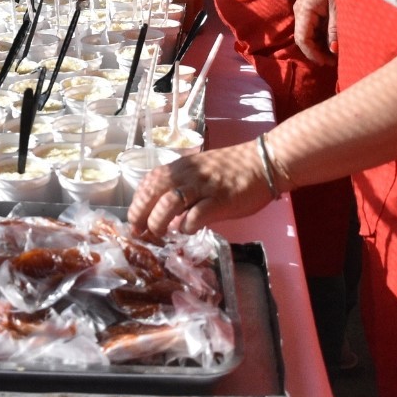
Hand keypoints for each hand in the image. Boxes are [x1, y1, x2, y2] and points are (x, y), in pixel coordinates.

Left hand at [128, 143, 274, 236]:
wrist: (262, 163)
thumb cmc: (231, 170)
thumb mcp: (199, 173)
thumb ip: (182, 189)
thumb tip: (165, 214)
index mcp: (180, 167)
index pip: (149, 182)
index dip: (137, 203)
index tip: (134, 220)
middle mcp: (187, 175)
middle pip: (152, 193)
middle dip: (140, 214)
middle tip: (140, 231)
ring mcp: (203, 187)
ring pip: (168, 204)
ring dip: (159, 222)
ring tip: (161, 233)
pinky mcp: (219, 200)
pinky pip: (195, 216)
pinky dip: (186, 227)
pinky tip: (188, 231)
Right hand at [294, 0, 336, 64]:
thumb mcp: (340, 7)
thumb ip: (335, 30)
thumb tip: (333, 51)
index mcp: (304, 9)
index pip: (302, 39)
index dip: (314, 54)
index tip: (329, 63)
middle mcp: (300, 9)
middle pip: (304, 38)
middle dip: (317, 51)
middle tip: (333, 61)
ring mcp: (305, 8)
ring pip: (308, 33)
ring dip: (320, 44)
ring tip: (335, 53)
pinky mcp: (312, 6)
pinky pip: (313, 26)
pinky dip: (322, 35)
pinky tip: (333, 41)